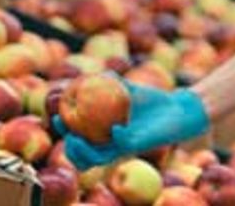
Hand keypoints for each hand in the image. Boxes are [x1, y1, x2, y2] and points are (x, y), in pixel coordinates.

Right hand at [58, 82, 209, 169]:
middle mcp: (111, 147)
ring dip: (85, 152)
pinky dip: (117, 137)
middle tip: (68, 133)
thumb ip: (111, 82)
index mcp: (105, 136)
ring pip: (98, 160)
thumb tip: (92, 73)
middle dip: (70, 149)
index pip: (78, 142)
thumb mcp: (129, 90)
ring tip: (79, 138)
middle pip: (82, 158)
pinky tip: (115, 128)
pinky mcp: (137, 147)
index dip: (64, 134)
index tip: (57, 117)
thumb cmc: (151, 100)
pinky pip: (122, 147)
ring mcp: (123, 148)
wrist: (177, 109)